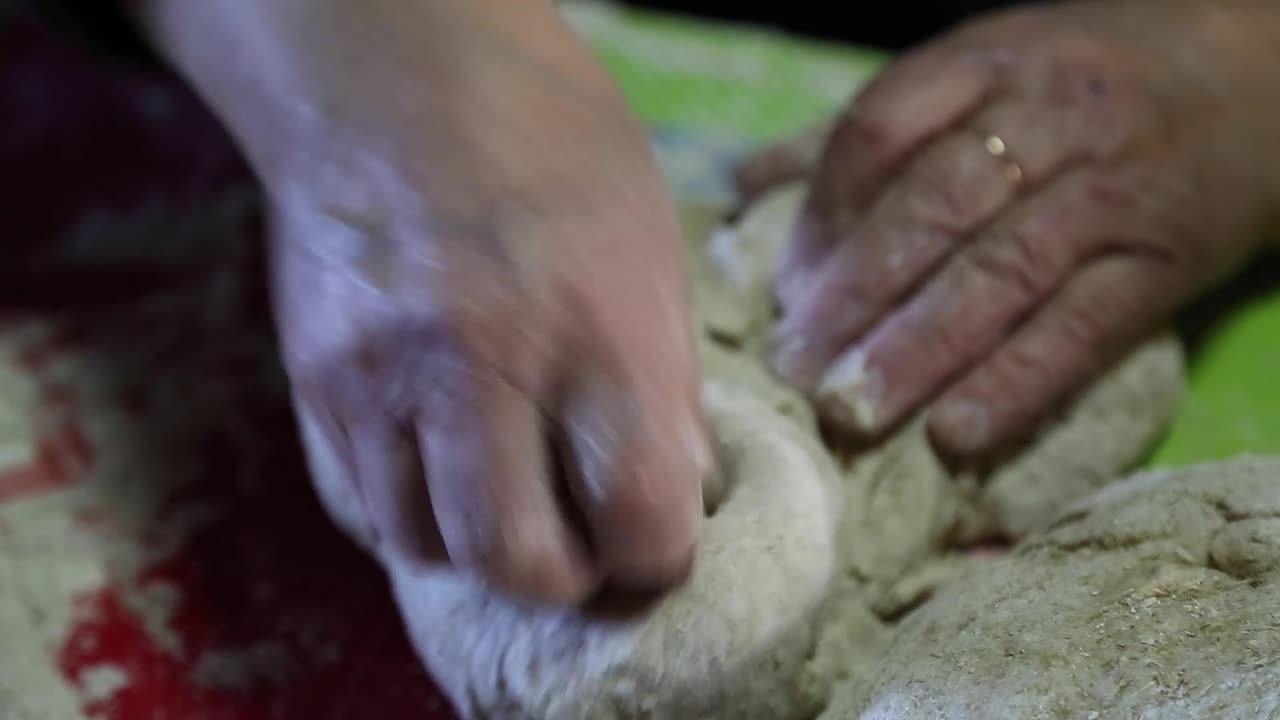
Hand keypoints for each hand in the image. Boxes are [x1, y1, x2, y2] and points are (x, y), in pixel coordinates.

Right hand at [136, 0, 708, 602]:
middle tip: (578, 541)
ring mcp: (383, 376)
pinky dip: (418, 508)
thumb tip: (675, 489)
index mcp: (595, 325)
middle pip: (518, 563)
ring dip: (480, 547)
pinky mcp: (318, 381)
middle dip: (562, 577)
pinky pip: (368, 503)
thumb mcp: (648, 245)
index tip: (652, 540)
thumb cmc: (546, 143)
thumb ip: (663, 381)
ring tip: (507, 491)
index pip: (637, 516)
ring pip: (430, 547)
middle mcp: (482, 363)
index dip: (655, 556)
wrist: (387, 73)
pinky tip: (444, 458)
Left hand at [750, 0, 1279, 454]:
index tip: (785, 288)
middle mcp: (1051, 119)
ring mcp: (1113, 190)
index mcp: (989, 62)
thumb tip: (749, 180)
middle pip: (939, 203)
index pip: (882, 128)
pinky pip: (1084, 329)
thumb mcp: (981, 69)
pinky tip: (954, 432)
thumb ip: (870, 125)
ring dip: (919, 348)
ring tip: (851, 409)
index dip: (824, 213)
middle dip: (859, 291)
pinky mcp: (1163, 263)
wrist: (1251, 77)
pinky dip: (1017, 383)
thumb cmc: (1081, 83)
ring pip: (1006, 270)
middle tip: (796, 364)